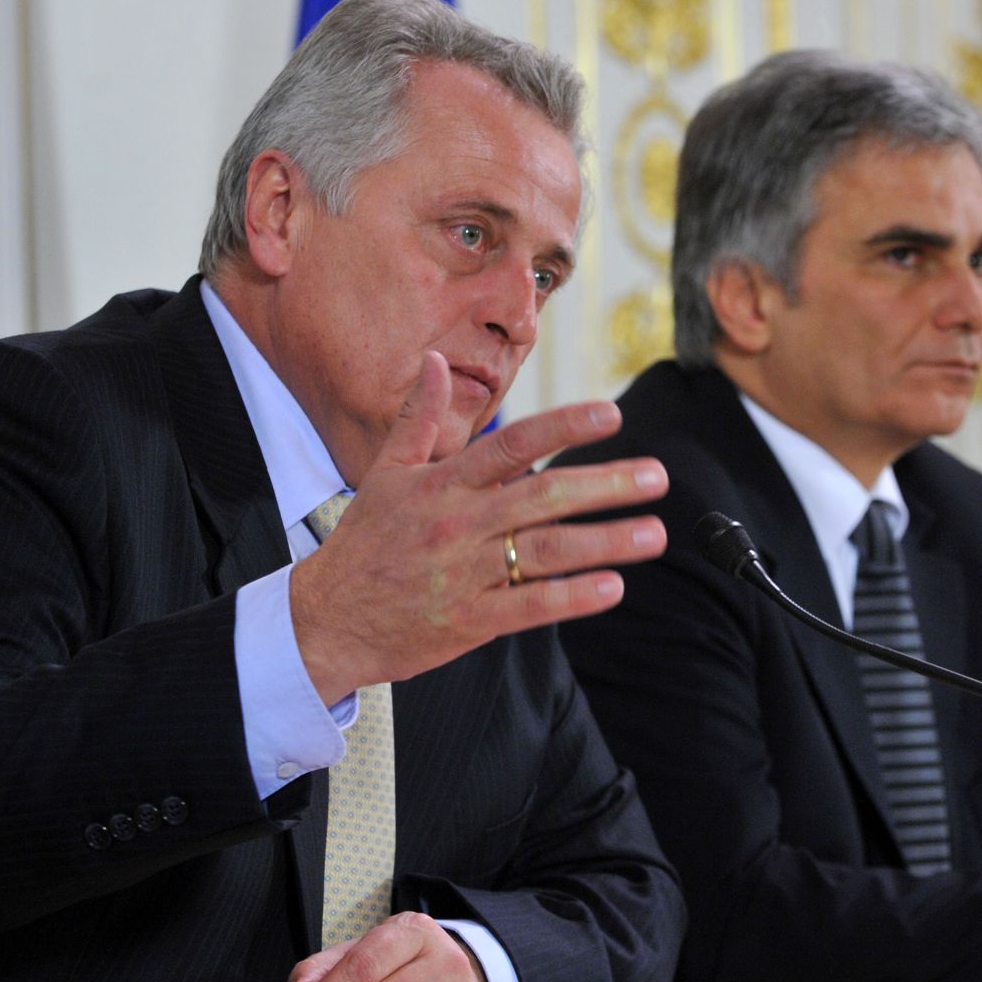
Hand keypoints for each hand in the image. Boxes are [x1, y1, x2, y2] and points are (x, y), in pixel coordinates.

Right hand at [292, 352, 668, 703]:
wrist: (324, 620)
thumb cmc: (363, 544)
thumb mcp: (384, 473)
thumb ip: (416, 417)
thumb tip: (432, 361)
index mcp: (442, 483)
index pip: (513, 444)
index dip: (565, 426)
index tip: (613, 415)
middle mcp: (459, 524)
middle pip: (543, 496)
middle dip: (605, 485)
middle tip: (658, 476)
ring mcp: (466, 574)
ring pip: (547, 551)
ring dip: (606, 542)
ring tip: (653, 533)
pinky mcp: (471, 621)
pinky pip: (531, 605)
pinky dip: (573, 596)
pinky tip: (613, 586)